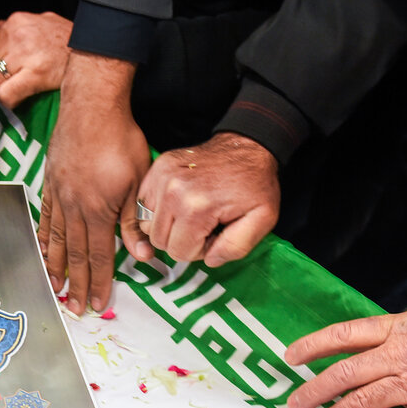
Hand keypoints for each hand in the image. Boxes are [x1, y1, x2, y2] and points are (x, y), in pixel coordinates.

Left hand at [0, 11, 71, 107]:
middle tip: (4, 88)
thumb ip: (19, 28)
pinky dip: (9, 101)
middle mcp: (18, 34)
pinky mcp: (35, 72)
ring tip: (12, 95)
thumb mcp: (42, 22)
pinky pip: (6, 93)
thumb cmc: (69, 41)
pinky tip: (18, 101)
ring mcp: (25, 53)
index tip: (1, 74)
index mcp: (17, 21)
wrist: (95, 50)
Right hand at [39, 52, 153, 314]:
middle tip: (74, 308)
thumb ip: (133, 220)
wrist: (91, 106)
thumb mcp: (137, 180)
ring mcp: (58, 196)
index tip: (98, 303)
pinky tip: (43, 251)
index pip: (101, 255)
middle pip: (76, 254)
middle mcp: (74, 209)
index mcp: (98, 211)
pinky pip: (45, 217)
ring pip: (57, 240)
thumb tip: (141, 255)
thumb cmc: (120, 139)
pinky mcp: (50, 183)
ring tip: (54, 288)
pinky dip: (44, 238)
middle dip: (77, 283)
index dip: (100, 282)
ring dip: (56, 267)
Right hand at [136, 132, 278, 266]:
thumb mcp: (263, 219)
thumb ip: (236, 247)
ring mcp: (162, 176)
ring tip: (190, 215)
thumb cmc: (256, 184)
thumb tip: (209, 260)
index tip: (214, 233)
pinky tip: (179, 204)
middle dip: (181, 240)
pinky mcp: (157, 167)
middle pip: (159, 240)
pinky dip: (158, 209)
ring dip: (167, 226)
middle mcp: (173, 191)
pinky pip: (144, 203)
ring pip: (147, 224)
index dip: (199, 250)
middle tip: (204, 225)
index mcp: (197, 207)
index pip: (179, 252)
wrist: (248, 146)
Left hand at [285, 305, 406, 407]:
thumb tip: (373, 344)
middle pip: (345, 373)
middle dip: (315, 390)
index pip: (345, 334)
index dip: (314, 345)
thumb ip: (398, 333)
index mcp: (398, 329)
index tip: (291, 357)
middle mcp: (400, 356)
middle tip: (294, 404)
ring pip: (363, 403)